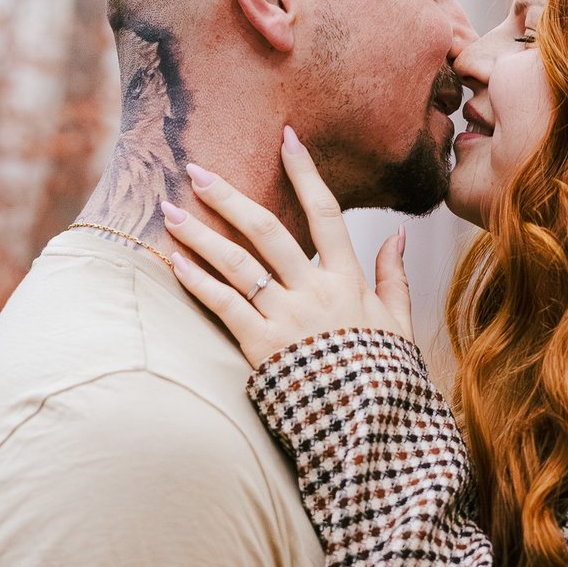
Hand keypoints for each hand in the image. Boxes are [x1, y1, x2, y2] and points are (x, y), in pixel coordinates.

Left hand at [161, 125, 412, 368]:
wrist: (370, 429)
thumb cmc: (384, 378)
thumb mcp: (398, 323)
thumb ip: (393, 277)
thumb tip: (396, 237)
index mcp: (348, 280)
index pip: (326, 212)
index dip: (305, 172)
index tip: (286, 137)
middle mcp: (314, 291)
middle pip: (268, 229)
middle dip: (230, 195)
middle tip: (196, 168)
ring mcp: (286, 318)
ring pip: (238, 263)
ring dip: (201, 234)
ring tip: (169, 210)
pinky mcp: (261, 347)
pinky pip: (224, 306)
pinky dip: (198, 282)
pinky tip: (176, 261)